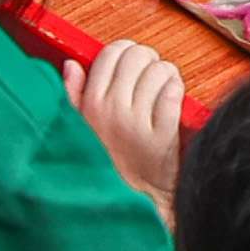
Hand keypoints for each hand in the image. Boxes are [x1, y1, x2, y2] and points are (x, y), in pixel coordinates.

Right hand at [71, 43, 184, 199]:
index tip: (131, 64)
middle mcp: (111, 109)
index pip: (111, 52)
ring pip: (160, 70)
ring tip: (163, 89)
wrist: (134, 199)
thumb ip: (74, 94)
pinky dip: (177, 91)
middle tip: (150, 76)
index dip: (126, 51)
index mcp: (90, 104)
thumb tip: (72, 64)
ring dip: (167, 75)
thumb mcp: (81, 127)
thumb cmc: (109, 160)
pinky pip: (174, 92)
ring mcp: (137, 123)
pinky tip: (172, 102)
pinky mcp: (162, 136)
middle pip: (138, 55)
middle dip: (148, 60)